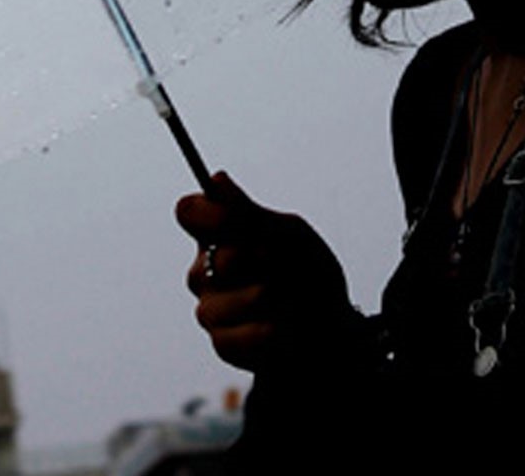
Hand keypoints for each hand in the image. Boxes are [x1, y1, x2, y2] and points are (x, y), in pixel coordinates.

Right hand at [175, 171, 356, 372]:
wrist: (334, 329)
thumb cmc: (310, 274)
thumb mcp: (289, 235)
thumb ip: (250, 213)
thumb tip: (217, 180)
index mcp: (217, 236)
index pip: (189, 212)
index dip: (211, 215)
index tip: (240, 221)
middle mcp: (204, 271)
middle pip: (218, 258)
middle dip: (263, 261)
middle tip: (285, 267)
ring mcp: (210, 309)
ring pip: (231, 300)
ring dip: (275, 300)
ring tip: (293, 302)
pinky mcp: (223, 343)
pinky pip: (239, 336)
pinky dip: (273, 331)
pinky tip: (286, 329)